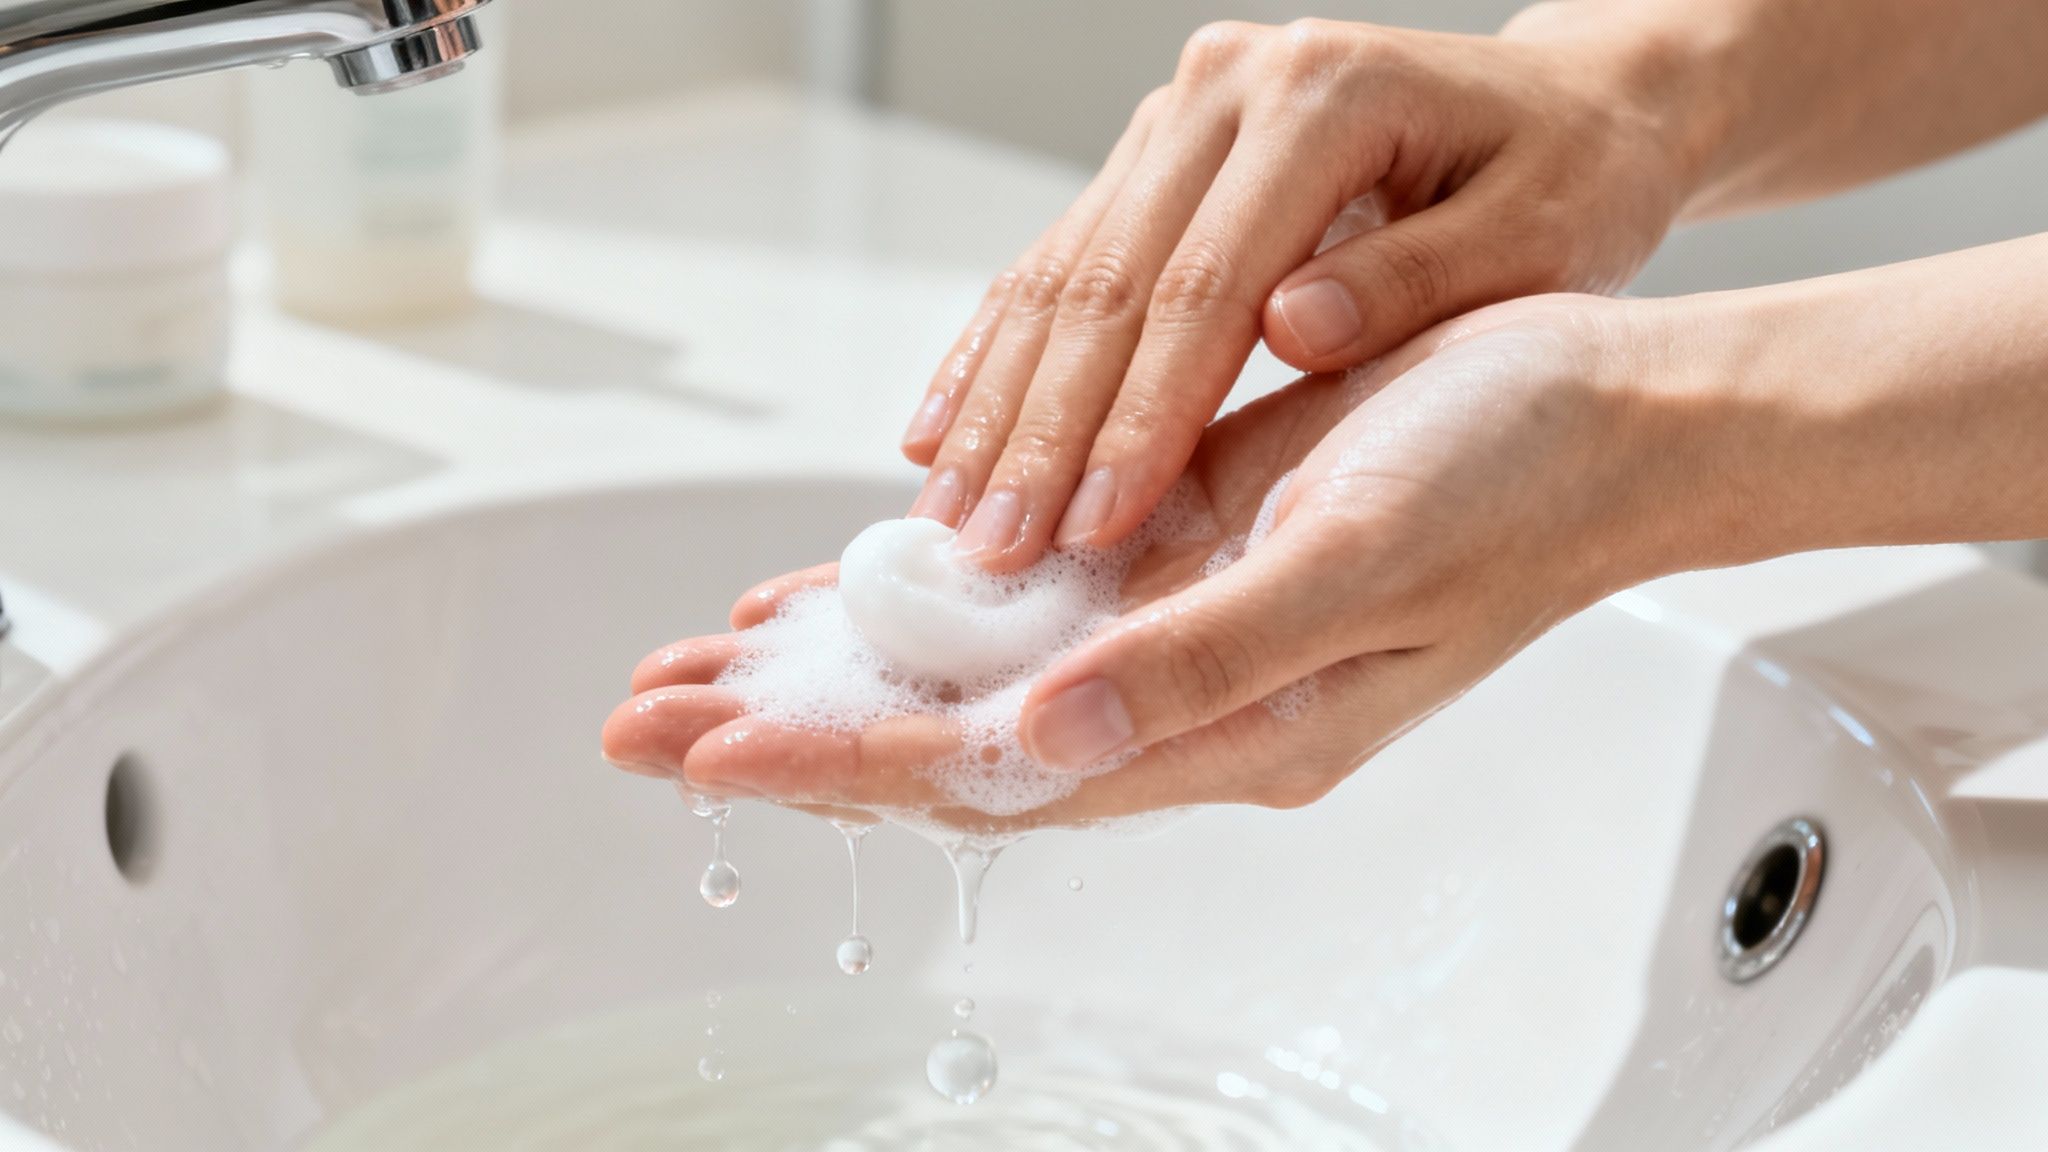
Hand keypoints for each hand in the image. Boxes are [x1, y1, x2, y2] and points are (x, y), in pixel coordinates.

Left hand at [605, 296, 1678, 830]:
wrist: (1610, 416)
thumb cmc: (1516, 485)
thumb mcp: (1359, 568)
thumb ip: (1199, 663)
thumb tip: (1037, 739)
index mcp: (1226, 731)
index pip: (987, 775)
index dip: (840, 765)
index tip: (707, 753)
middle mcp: (1182, 700)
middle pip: (946, 742)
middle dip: (795, 730)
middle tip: (640, 716)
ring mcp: (1174, 630)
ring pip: (966, 674)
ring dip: (834, 668)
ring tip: (701, 661)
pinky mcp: (1179, 556)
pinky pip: (1018, 599)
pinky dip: (918, 596)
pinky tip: (845, 590)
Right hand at [900, 15, 1694, 574]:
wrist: (1565, 111)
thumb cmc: (1568, 181)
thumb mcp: (1540, 238)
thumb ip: (1417, 281)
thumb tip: (1292, 327)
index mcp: (1325, 98)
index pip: (1207, 282)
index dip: (1143, 414)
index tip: (1096, 525)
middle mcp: (1231, 90)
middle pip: (1107, 278)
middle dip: (1042, 429)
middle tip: (988, 549)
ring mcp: (1182, 117)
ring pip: (1060, 272)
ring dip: (996, 404)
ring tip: (942, 515)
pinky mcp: (1156, 156)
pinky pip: (1057, 263)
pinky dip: (996, 357)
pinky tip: (939, 432)